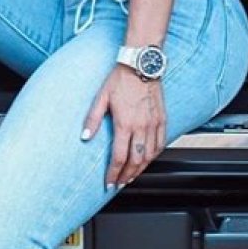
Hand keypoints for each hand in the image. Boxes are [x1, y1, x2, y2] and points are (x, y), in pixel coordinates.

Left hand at [81, 64, 166, 188]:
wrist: (141, 64)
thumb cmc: (120, 79)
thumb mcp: (101, 97)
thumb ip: (93, 119)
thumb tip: (84, 136)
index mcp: (125, 123)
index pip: (118, 156)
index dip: (113, 173)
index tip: (109, 183)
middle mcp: (141, 126)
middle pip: (136, 160)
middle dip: (127, 176)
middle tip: (120, 184)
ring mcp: (154, 123)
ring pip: (150, 155)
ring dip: (141, 169)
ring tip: (132, 176)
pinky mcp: (163, 119)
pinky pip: (161, 144)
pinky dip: (155, 156)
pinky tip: (148, 159)